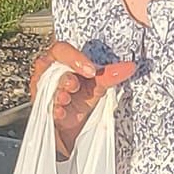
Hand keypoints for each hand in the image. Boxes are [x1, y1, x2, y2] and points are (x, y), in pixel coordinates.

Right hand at [30, 42, 135, 156]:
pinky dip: (54, 109)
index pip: (61, 49)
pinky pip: (45, 106)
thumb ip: (111, 74)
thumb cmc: (81, 97)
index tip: (90, 70)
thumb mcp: (98, 84)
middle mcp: (48, 72)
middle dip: (65, 76)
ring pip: (46, 86)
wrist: (74, 124)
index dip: (74, 57)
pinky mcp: (43, 108)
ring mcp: (43, 90)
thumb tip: (130, 67)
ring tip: (66, 97)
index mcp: (60, 60)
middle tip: (75, 84)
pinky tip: (61, 111)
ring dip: (58, 91)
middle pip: (50, 65)